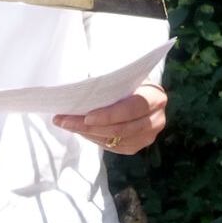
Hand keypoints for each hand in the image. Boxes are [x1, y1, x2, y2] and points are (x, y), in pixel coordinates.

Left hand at [52, 84, 166, 156]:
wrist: (139, 93)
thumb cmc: (127, 80)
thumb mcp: (123, 75)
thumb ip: (110, 81)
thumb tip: (82, 86)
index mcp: (156, 97)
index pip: (132, 109)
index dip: (109, 115)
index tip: (86, 116)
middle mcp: (157, 120)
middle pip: (120, 129)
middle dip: (89, 126)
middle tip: (64, 120)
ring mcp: (148, 136)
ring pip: (113, 140)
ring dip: (86, 133)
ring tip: (65, 124)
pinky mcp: (136, 146)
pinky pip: (112, 147)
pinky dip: (93, 138)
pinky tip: (79, 130)